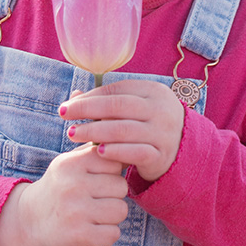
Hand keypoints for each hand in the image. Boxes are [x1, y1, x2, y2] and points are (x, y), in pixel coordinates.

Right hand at [0, 145, 128, 245]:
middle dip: (113, 194)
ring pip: (121, 210)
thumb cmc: (58, 189)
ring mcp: (76, 213)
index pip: (114, 162)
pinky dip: (106, 234)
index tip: (97, 180)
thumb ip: (94, 151)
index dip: (110, 173)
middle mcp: (72, 186)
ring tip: (93, 214)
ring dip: (111, 215)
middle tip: (95, 199)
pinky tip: (91, 230)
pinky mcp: (80, 237)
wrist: (28, 221)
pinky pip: (114, 233)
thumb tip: (126, 144)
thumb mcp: (68, 163)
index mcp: (71, 164)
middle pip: (121, 187)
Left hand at [60, 79, 185, 182]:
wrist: (181, 153)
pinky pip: (136, 152)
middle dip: (88, 111)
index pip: (117, 90)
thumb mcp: (131, 110)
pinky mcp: (162, 155)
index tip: (68, 106)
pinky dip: (116, 151)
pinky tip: (98, 151)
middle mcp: (161, 109)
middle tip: (65, 117)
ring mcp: (164, 133)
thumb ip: (106, 102)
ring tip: (74, 134)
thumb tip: (74, 96)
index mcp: (153, 91)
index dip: (90, 97)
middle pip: (118, 106)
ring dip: (95, 131)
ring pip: (125, 129)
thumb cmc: (147, 126)